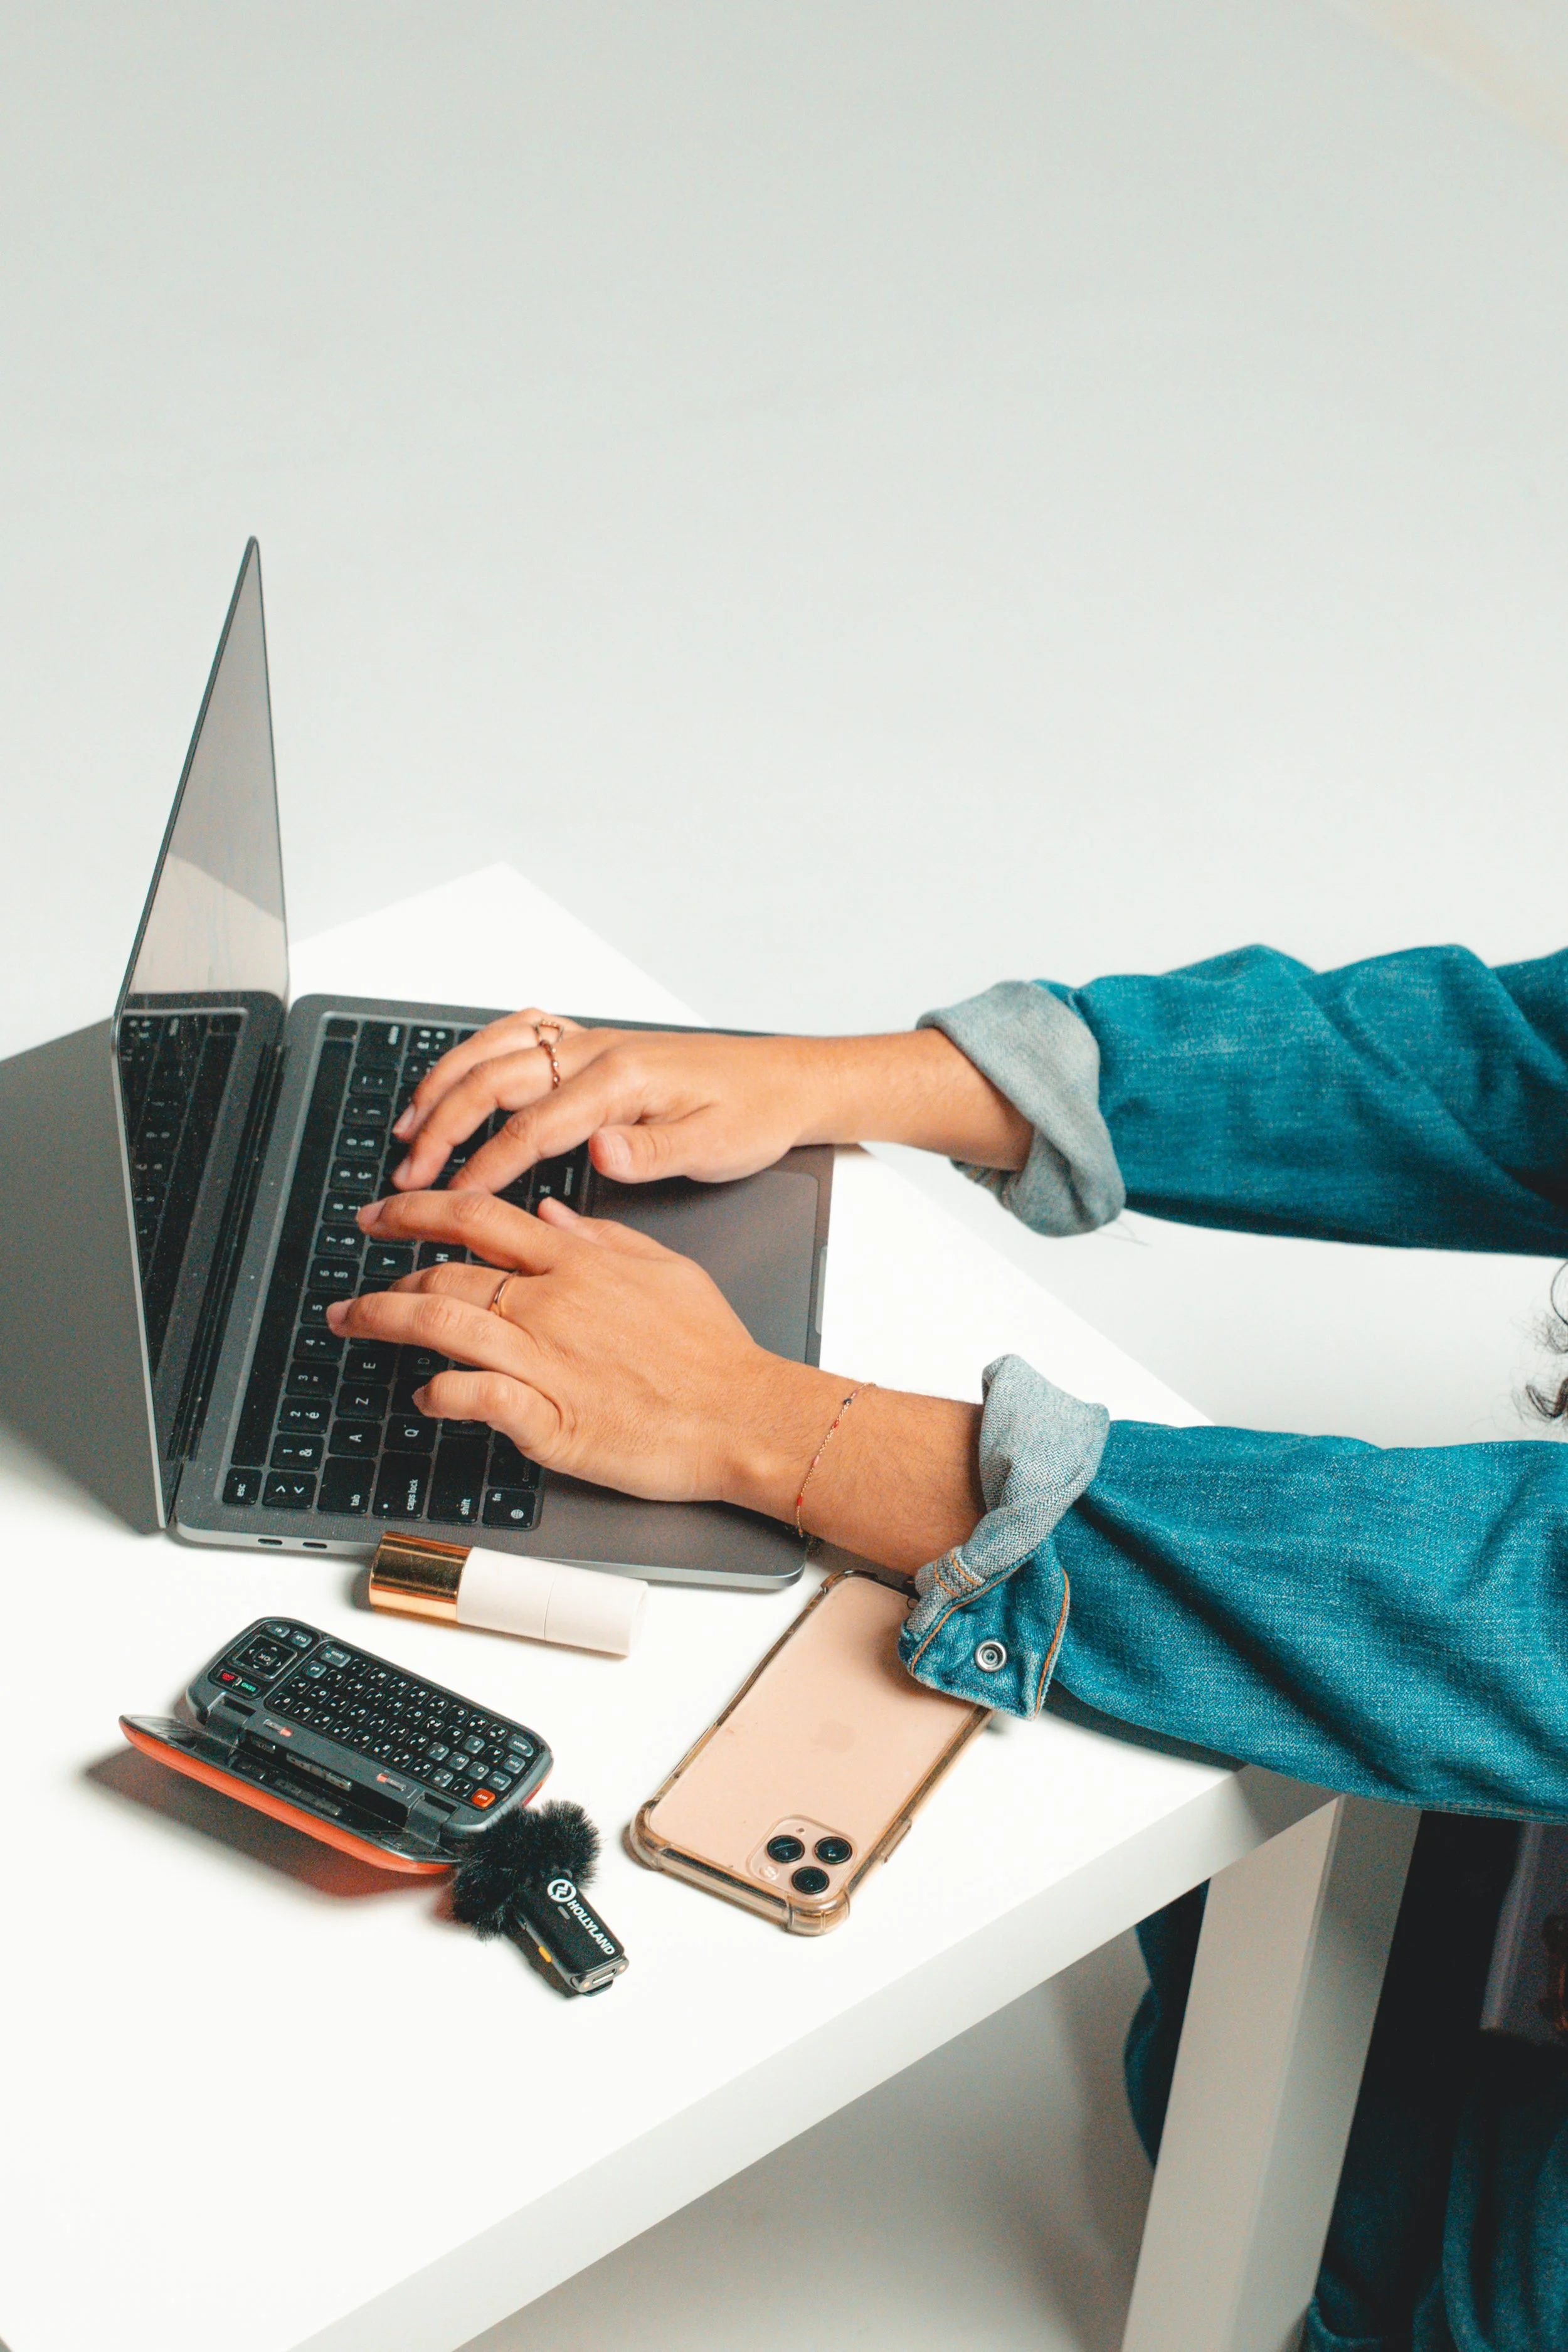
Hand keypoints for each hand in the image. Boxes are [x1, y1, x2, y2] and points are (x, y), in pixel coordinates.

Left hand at [329, 1188, 984, 1568]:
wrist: (744, 1413)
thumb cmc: (714, 1352)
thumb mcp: (666, 1268)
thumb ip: (602, 1238)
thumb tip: (551, 1218)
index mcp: (578, 1264)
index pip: (480, 1218)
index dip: (418, 1211)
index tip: (381, 1215)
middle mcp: (552, 1305)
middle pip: (446, 1275)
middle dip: (387, 1279)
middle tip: (355, 1291)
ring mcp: (547, 1361)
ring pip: (443, 1326)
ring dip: (386, 1322)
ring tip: (353, 1325)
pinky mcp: (550, 1419)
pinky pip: (475, 1397)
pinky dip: (439, 1394)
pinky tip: (425, 1396)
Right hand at [388, 1010, 1029, 1197]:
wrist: (785, 1080)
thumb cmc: (753, 1113)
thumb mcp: (715, 1144)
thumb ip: (653, 1151)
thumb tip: (601, 1153)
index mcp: (621, 1080)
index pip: (530, 1128)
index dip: (481, 1167)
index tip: (449, 1201)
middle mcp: (598, 1052)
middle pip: (494, 1082)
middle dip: (440, 1127)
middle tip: (407, 1173)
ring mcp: (592, 1043)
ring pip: (496, 1051)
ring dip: (445, 1084)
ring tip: (407, 1126)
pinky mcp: (594, 1045)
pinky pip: (519, 1035)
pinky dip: (475, 1054)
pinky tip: (457, 1078)